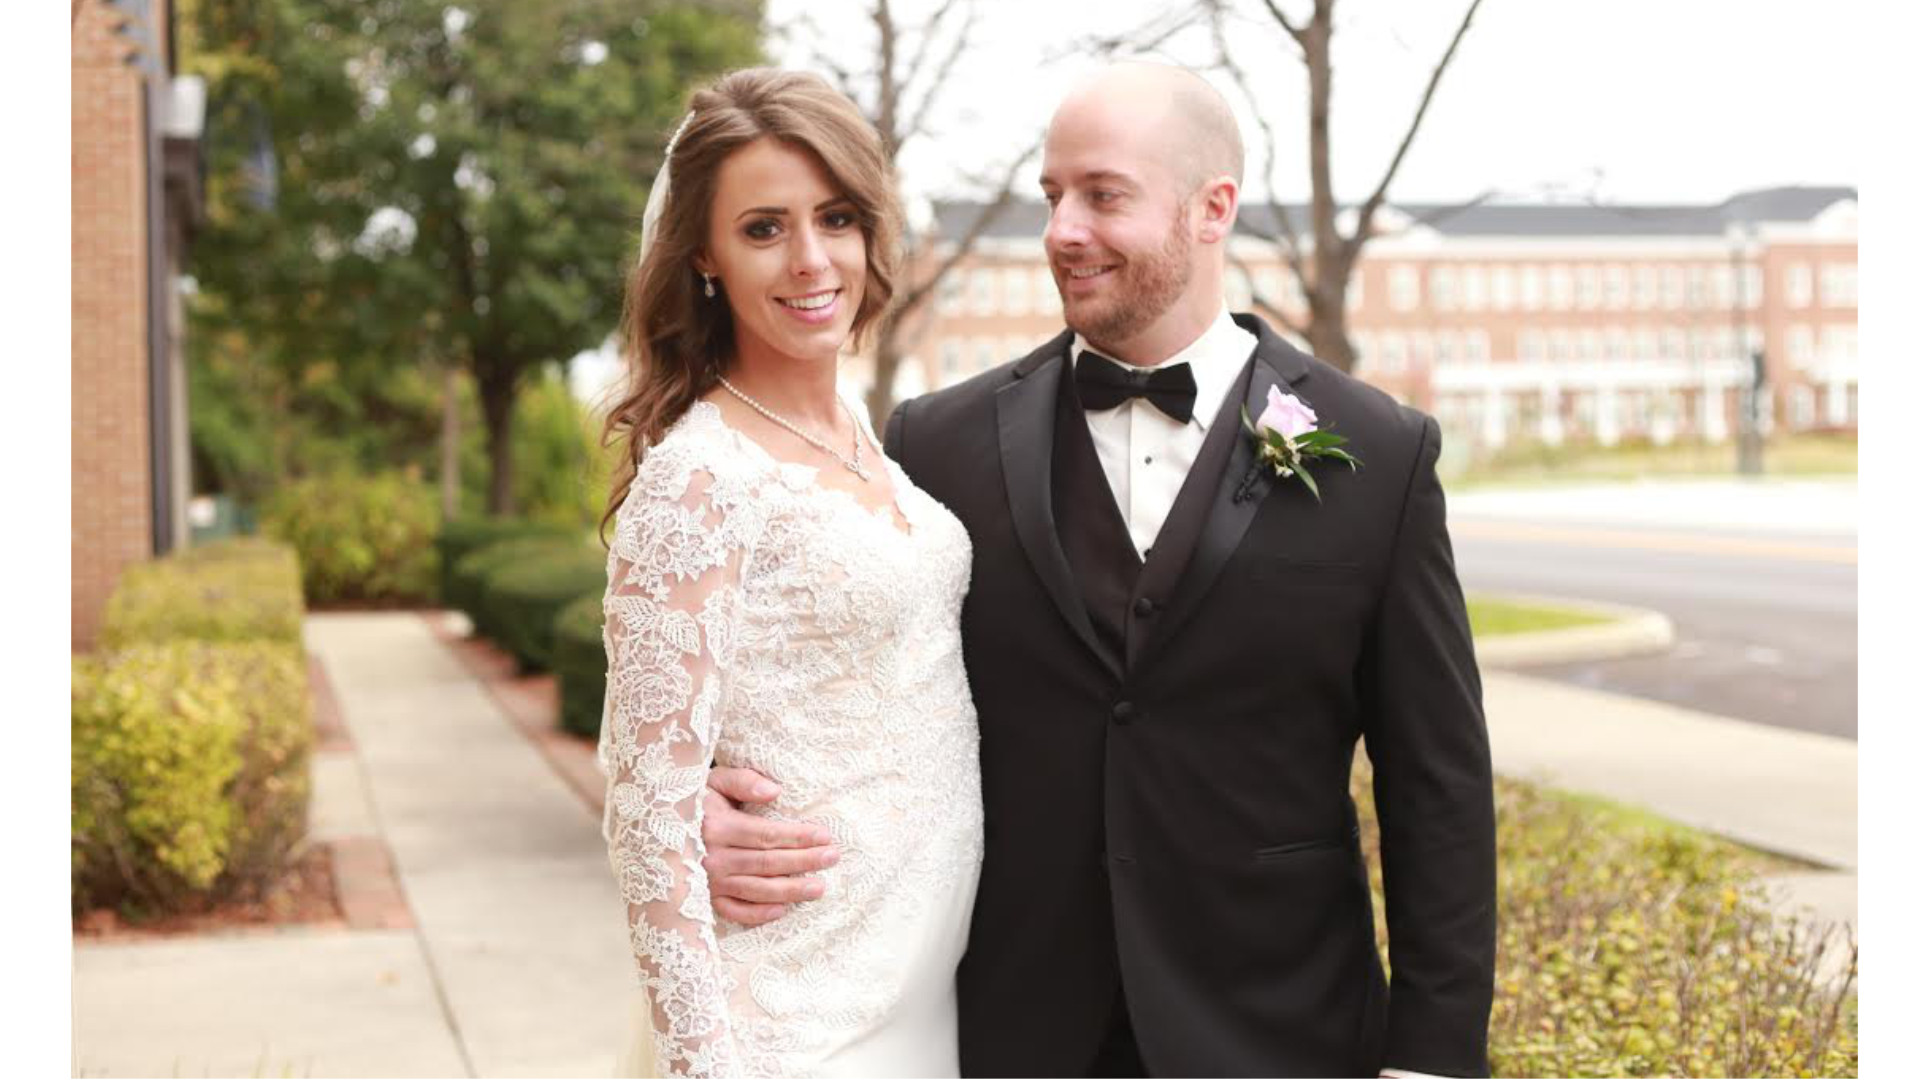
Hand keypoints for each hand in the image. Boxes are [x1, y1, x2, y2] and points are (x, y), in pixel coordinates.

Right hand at [702, 766, 839, 926]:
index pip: (767, 835)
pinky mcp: (703, 898)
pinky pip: (733, 911)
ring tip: (819, 888)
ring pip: (756, 890)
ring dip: (790, 891)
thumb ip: (744, 781)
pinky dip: (757, 914)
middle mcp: (710, 857)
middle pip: (767, 863)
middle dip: (803, 861)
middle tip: (832, 858)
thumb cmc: (696, 798)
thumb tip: (774, 792)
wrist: (656, 822)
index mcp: (716, 826)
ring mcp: (706, 881)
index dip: (798, 836)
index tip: (825, 836)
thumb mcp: (715, 780)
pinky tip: (782, 910)